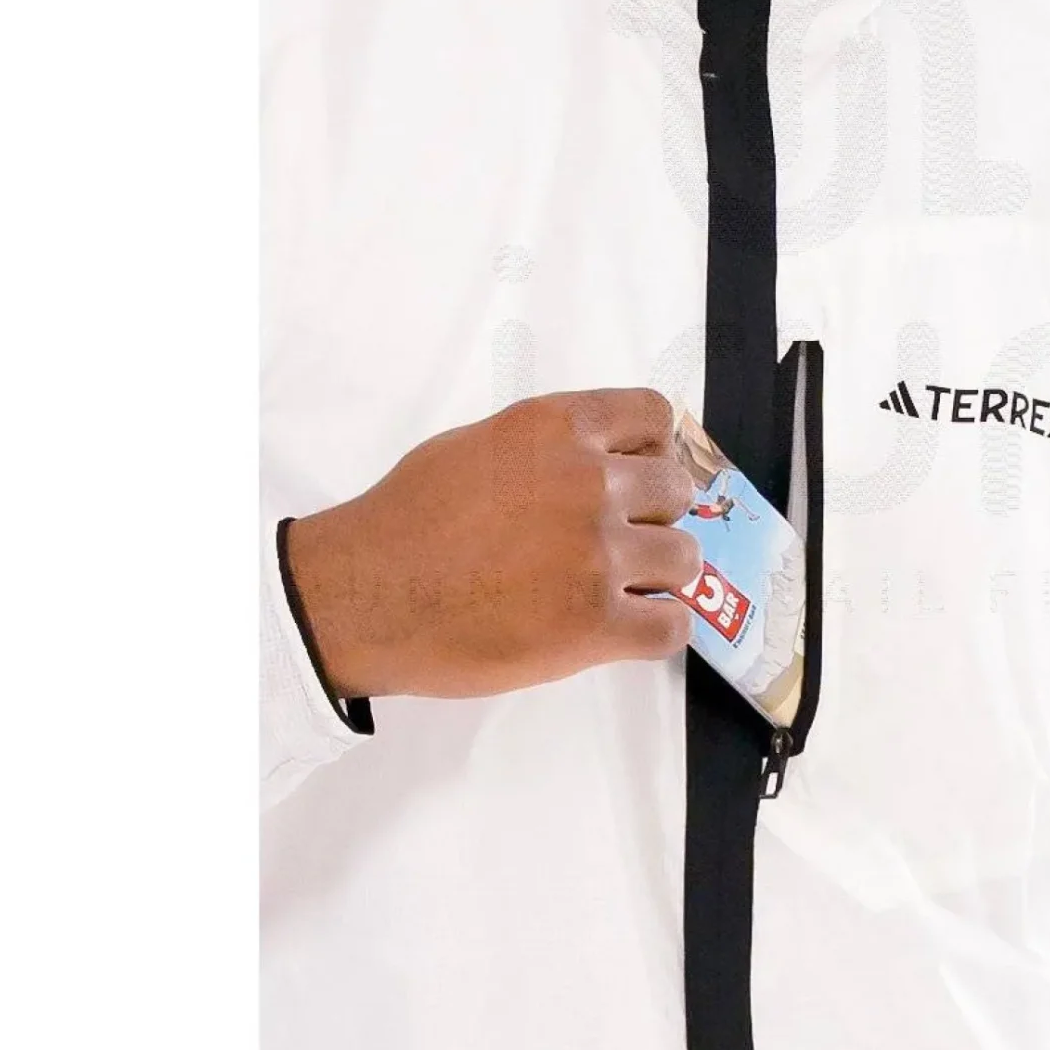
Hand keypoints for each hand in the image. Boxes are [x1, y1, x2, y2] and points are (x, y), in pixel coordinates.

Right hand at [285, 389, 699, 700]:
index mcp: (556, 428)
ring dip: (658, 576)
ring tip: (616, 590)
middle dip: (652, 517)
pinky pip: (672, 627)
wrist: (365, 596)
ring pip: (685, 558)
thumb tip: (594, 463)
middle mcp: (588, 482)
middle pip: (676, 491)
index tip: (636, 477)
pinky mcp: (596, 625)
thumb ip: (545, 449)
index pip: (655, 418)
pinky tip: (624, 631)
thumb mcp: (476, 447)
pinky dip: (656, 631)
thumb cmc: (405, 522)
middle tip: (616, 542)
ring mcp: (596, 554)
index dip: (653, 452)